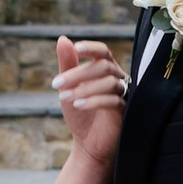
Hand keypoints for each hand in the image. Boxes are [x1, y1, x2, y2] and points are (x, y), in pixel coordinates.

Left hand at [53, 35, 125, 179]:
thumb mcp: (69, 88)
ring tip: (63, 98)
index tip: (77, 48)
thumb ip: (68, 64)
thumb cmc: (81, 114)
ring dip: (83, 88)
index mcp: (106, 70)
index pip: (103, 52)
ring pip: (108, 82)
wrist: (89, 144)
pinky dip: (93, 101)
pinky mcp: (126, 111)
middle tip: (56, 84)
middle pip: (103, 66)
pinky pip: (112, 100)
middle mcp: (118, 79)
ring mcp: (124, 95)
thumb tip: (63, 39)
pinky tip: (77, 105)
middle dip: (77, 74)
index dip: (92, 48)